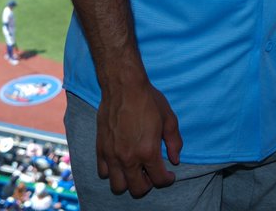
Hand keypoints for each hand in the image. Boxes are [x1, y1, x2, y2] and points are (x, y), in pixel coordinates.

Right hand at [95, 78, 181, 196]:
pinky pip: (103, 173)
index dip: (167, 180)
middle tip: (152, 174)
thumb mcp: (169, 118)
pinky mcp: (100, 150)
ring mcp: (112, 156)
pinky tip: (121, 162)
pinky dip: (113, 173)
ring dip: (129, 182)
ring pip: (118, 187)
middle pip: (137, 190)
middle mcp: (128, 158)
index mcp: (148, 151)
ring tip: (136, 170)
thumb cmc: (148, 100)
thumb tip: (175, 160)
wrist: (124, 87)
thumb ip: (174, 141)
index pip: (159, 179)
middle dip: (148, 185)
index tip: (169, 175)